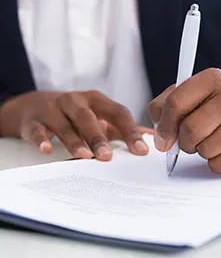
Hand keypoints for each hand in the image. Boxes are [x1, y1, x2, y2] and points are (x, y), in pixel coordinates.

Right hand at [0, 90, 149, 159]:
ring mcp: (52, 109)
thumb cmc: (76, 115)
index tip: (141, 151)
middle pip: (88, 118)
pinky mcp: (33, 120)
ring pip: (64, 124)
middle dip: (99, 138)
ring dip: (74, 140)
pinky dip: (41, 139)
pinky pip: (36, 130)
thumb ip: (122, 128)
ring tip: (84, 156)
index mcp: (97, 101)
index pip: (118, 113)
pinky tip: (46, 150)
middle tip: (108, 157)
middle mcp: (75, 101)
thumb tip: (150, 139)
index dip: (130, 131)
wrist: (35, 105)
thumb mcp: (100, 116)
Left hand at [148, 68, 220, 173]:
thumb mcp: (184, 101)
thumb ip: (162, 110)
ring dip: (201, 152)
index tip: (163, 140)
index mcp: (212, 78)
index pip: (175, 103)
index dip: (164, 126)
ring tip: (211, 141)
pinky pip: (219, 165)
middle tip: (191, 140)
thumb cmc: (210, 113)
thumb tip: (161, 137)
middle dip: (184, 142)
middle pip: (190, 129)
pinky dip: (215, 164)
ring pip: (205, 149)